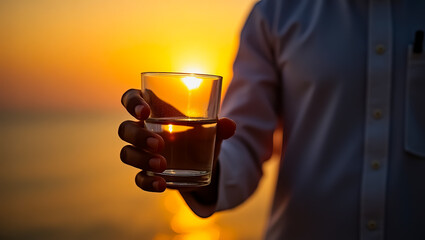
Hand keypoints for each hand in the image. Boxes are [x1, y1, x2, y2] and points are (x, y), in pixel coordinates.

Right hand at [118, 89, 235, 192]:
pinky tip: (162, 185)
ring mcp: (141, 152)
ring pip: (126, 153)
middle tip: (160, 144)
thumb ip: (220, 126)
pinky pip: (138, 178)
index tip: (144, 112)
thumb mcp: (211, 130)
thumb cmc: (201, 135)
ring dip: (141, 159)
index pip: (131, 98)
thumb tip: (230, 125)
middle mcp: (142, 129)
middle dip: (139, 136)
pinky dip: (147, 182)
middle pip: (125, 129)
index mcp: (153, 110)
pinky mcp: (146, 173)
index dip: (131, 102)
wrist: (202, 161)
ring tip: (163, 165)